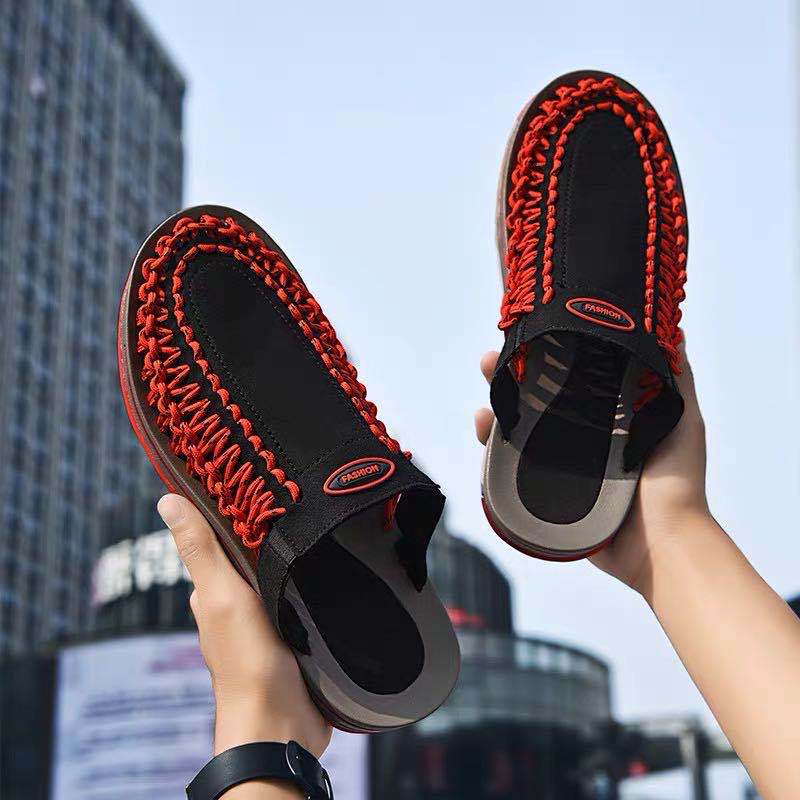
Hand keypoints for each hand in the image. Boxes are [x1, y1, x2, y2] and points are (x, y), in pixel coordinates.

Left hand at [157, 495, 331, 757]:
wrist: (282, 724)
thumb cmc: (246, 662)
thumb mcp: (221, 595)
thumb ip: (201, 550)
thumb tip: (166, 500)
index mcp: (215, 594)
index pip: (221, 543)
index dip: (233, 514)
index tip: (254, 481)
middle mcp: (238, 607)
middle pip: (251, 560)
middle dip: (268, 536)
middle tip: (296, 503)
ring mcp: (268, 624)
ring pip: (279, 579)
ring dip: (292, 561)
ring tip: (316, 530)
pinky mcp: (296, 638)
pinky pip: (302, 601)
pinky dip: (310, 585)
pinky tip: (328, 573)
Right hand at [474, 339, 710, 595]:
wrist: (660, 544)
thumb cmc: (676, 482)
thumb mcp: (682, 419)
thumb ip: (677, 379)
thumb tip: (674, 329)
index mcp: (607, 416)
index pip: (570, 377)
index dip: (547, 355)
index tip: (530, 333)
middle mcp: (580, 436)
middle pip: (536, 398)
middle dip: (511, 374)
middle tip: (492, 359)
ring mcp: (560, 463)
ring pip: (518, 427)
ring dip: (496, 405)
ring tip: (486, 390)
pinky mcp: (544, 490)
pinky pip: (510, 464)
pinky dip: (491, 444)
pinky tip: (482, 428)